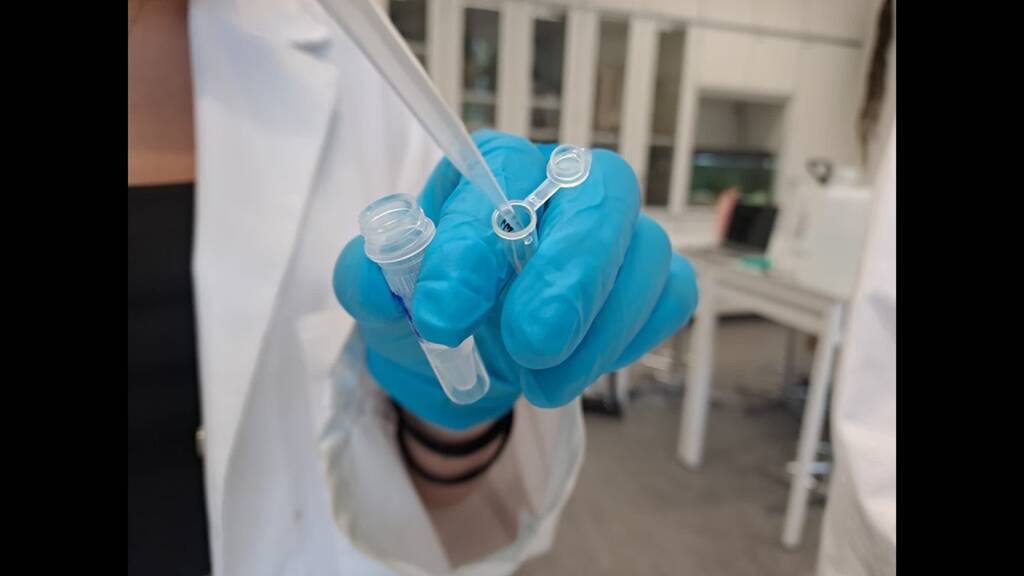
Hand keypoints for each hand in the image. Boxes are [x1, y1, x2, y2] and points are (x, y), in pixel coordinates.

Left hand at [334, 130, 697, 429]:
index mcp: (493, 171)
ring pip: (646, 252)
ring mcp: (617, 232)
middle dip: (569, 275)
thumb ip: (371, 279)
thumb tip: (388, 275)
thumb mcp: (379, 298)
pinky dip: (631, 339)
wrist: (467, 360)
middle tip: (529, 343)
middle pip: (601, 193)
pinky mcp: (651, 279)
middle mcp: (564, 186)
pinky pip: (671, 295)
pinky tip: (580, 368)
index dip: (474, 245)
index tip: (441, 316)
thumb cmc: (430, 311)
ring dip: (598, 329)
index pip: (500, 176)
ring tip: (540, 382)